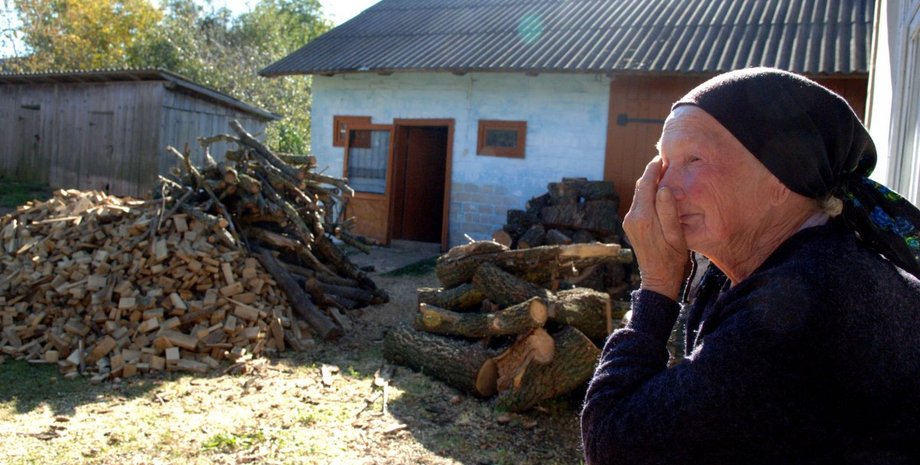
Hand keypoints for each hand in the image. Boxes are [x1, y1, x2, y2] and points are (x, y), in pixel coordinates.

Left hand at [623, 157, 688, 300]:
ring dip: (650, 183)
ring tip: (665, 173)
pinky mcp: (631, 225)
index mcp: (644, 217)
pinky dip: (647, 194)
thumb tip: (663, 188)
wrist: (658, 279)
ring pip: (639, 194)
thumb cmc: (672, 259)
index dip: (654, 169)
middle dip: (652, 173)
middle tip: (666, 162)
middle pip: (641, 186)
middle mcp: (632, 217)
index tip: (663, 158)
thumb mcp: (676, 235)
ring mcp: (629, 221)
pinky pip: (639, 203)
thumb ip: (669, 211)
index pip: (646, 184)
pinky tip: (659, 192)